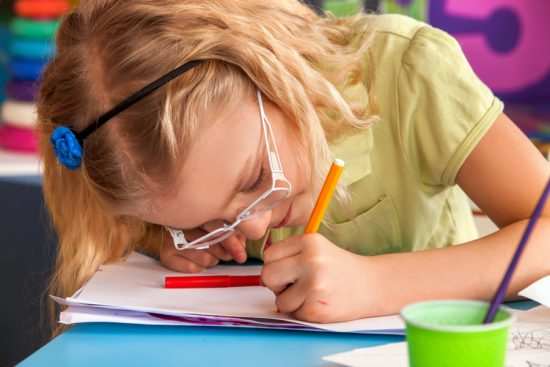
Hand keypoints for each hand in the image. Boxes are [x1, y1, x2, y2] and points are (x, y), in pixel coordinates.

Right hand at [160, 229, 246, 272]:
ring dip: (212, 260)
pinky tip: (197, 259)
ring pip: (205, 258)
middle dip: (225, 253)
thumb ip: (233, 231)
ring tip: (210, 254)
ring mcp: (172, 237)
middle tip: (229, 255)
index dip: (232, 242)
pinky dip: (199, 267)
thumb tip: (241, 246)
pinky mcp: (166, 254)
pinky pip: (192, 268)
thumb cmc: (201, 225)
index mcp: (198, 210)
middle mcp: (182, 222)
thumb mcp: (220, 223)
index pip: (218, 226)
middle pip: (212, 243)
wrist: (171, 227)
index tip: (241, 253)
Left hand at [262, 233, 376, 322]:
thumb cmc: (339, 268)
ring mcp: (315, 285)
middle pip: (268, 275)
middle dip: (277, 283)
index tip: (290, 269)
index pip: (269, 255)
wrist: (371, 285)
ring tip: (311, 293)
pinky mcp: (317, 308)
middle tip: (295, 283)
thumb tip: (263, 277)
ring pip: (279, 298)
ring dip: (290, 300)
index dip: (276, 264)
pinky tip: (318, 302)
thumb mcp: (316, 249)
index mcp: (309, 241)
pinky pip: (292, 313)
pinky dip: (302, 311)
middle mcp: (311, 260)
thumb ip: (289, 255)